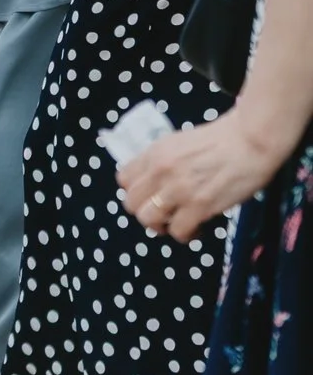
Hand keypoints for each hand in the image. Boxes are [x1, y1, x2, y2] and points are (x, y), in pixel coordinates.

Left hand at [123, 112, 293, 243]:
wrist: (250, 140)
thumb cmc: (220, 140)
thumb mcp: (179, 143)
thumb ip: (162, 161)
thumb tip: (154, 184)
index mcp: (153, 153)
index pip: (123, 180)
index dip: (137, 192)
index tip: (152, 196)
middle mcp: (159, 171)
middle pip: (131, 203)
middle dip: (146, 212)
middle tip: (165, 213)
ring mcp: (178, 189)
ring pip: (149, 220)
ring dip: (162, 226)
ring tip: (179, 222)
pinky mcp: (200, 205)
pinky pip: (178, 231)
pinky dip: (186, 234)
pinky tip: (198, 227)